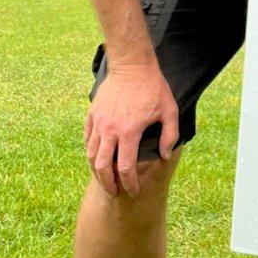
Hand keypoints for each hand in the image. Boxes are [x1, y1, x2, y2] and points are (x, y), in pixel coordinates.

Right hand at [83, 61, 179, 196]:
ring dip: (96, 170)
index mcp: (129, 132)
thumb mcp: (169, 110)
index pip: (125, 168)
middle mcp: (110, 130)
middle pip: (102, 167)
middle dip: (108, 184)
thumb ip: (170, 135)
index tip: (133, 191)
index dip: (129, 183)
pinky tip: (96, 157)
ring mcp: (99, 122)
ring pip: (91, 154)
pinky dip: (90, 151)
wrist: (132, 64)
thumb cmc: (153, 87)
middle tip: (114, 192)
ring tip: (104, 178)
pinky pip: (87, 138)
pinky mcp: (92, 113)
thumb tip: (164, 156)